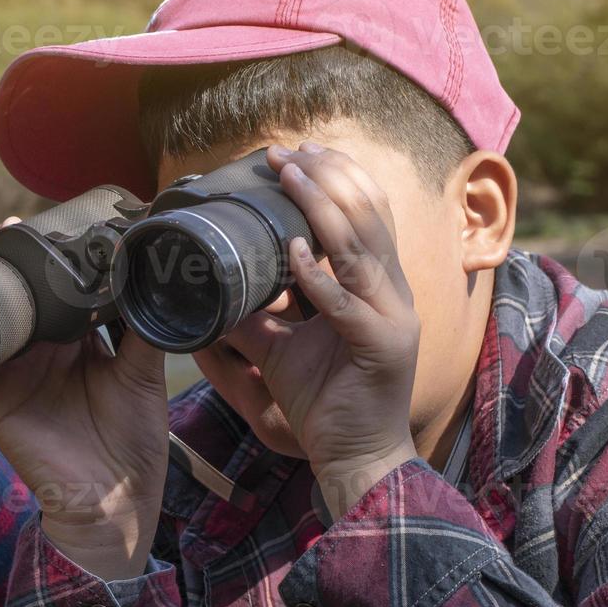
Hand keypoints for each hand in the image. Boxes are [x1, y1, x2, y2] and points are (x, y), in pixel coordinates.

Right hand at [0, 223, 170, 579]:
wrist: (112, 502)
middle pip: (21, 297)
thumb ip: (142, 330)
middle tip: (8, 225)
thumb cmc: (134, 444)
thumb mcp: (143, 376)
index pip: (61, 291)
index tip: (51, 224)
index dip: (54, 260)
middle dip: (10, 262)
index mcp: (79, 344)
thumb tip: (149, 279)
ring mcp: (14, 372)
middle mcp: (43, 352)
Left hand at [223, 142, 420, 515]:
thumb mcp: (282, 345)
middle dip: (325, 178)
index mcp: (374, 286)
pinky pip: (347, 305)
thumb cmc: (325, 399)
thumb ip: (259, 311)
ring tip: (290, 175)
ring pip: (359, 250)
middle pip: (365, 219)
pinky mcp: (381, 348)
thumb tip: (216, 286)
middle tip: (286, 150)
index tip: (295, 152)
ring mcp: (391, 318)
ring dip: (321, 208)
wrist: (353, 456)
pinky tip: (293, 250)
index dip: (333, 180)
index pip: (363, 217)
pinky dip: (319, 276)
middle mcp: (390, 293)